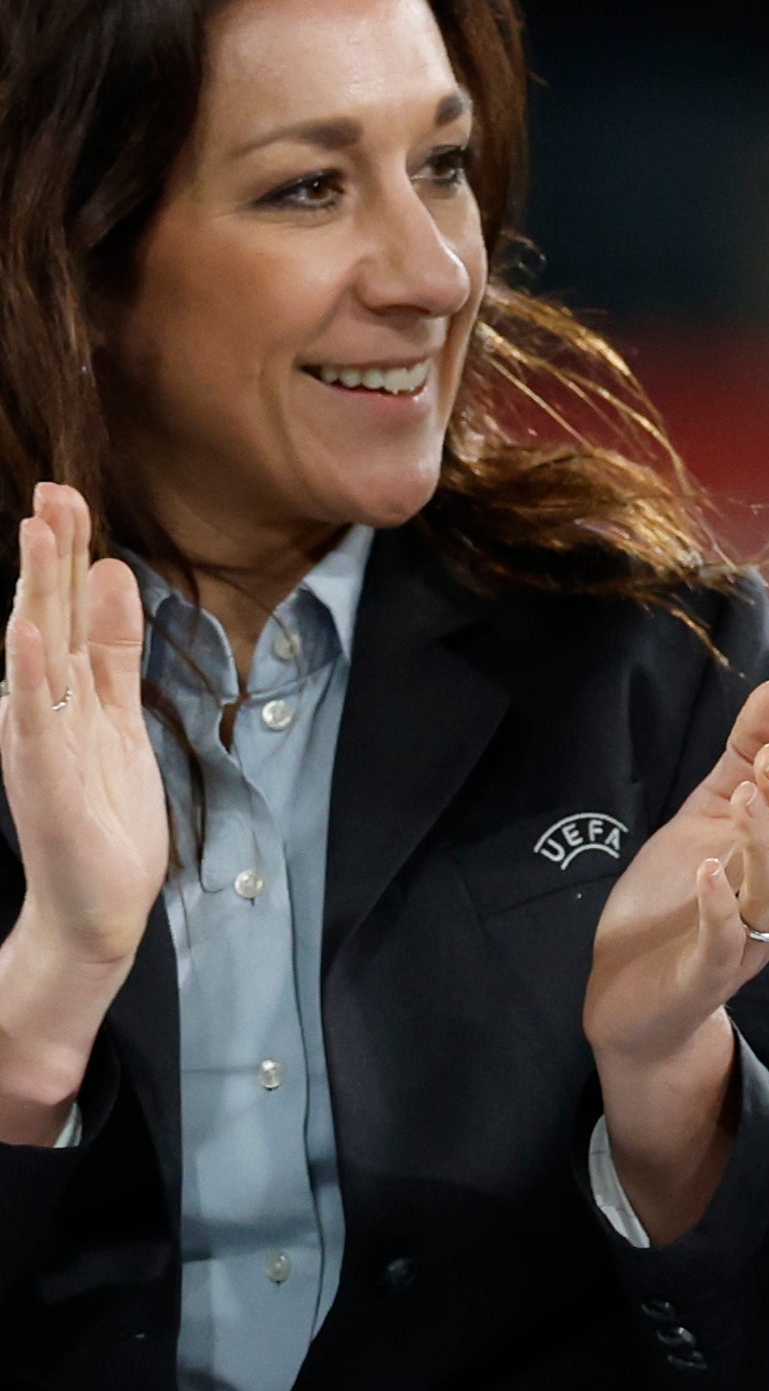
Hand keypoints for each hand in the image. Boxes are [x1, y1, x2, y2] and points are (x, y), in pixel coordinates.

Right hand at [0, 484, 165, 1132]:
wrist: (97, 900)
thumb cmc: (103, 809)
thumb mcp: (119, 712)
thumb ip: (112, 648)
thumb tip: (111, 574)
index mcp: (64, 690)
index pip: (64, 610)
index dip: (67, 554)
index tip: (70, 495)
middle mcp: (41, 706)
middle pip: (45, 616)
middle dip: (50, 554)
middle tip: (54, 491)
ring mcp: (39, 739)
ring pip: (36, 652)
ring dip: (36, 593)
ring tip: (38, 535)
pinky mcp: (44, 777)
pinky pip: (36, 718)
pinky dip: (30, 673)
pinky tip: (26, 632)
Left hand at [580, 679, 768, 1241]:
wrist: (630, 994)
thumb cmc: (674, 901)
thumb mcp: (706, 816)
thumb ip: (743, 757)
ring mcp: (745, 942)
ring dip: (767, 842)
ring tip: (746, 797)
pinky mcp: (705, 975)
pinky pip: (725, 944)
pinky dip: (722, 908)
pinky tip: (710, 870)